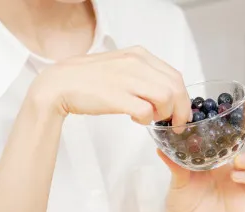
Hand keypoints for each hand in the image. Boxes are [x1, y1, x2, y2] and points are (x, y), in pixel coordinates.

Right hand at [27, 46, 191, 126]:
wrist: (60, 84)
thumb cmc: (90, 79)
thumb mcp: (122, 66)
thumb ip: (144, 74)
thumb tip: (165, 93)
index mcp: (139, 55)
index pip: (175, 76)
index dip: (184, 98)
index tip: (182, 112)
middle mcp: (136, 63)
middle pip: (175, 88)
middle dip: (180, 110)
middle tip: (176, 124)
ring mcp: (127, 79)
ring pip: (166, 98)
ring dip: (163, 114)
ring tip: (150, 118)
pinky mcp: (117, 97)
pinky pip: (146, 111)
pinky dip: (146, 119)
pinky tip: (136, 119)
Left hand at [158, 150, 244, 211]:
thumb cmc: (180, 199)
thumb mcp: (177, 181)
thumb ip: (175, 166)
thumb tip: (159, 148)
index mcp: (220, 167)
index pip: (238, 151)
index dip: (239, 147)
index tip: (230, 147)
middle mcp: (233, 179)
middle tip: (237, 163)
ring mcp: (239, 196)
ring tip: (236, 178)